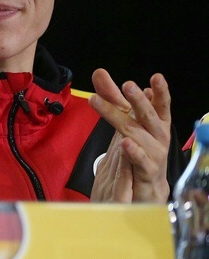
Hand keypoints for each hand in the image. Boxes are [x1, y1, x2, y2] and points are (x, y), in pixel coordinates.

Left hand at [89, 68, 170, 203]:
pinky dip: (133, 152)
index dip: (160, 92)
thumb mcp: (126, 119)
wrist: (148, 186)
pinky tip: (125, 143)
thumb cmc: (141, 147)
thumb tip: (99, 72)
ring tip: (111, 108)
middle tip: (128, 85)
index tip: (156, 77)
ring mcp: (154, 153)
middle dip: (139, 101)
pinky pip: (140, 161)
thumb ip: (113, 97)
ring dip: (124, 121)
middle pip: (147, 116)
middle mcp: (158, 136)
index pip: (160, 104)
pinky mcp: (146, 171)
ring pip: (138, 135)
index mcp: (156, 122)